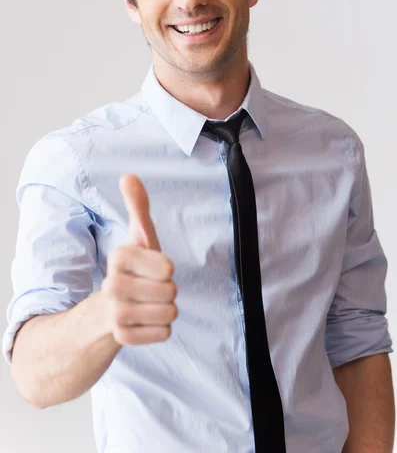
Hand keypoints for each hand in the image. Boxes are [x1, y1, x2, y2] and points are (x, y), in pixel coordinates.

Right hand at [101, 174, 177, 345]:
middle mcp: (112, 284)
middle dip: (168, 290)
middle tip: (151, 287)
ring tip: (148, 303)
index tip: (152, 267)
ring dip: (166, 310)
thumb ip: (138, 206)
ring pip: (169, 314)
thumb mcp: (139, 237)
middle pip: (171, 291)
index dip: (166, 268)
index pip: (167, 267)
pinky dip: (160, 329)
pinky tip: (145, 320)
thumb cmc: (134, 268)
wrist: (109, 308)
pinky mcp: (121, 337)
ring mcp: (115, 313)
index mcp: (118, 256)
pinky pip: (163, 334)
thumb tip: (129, 175)